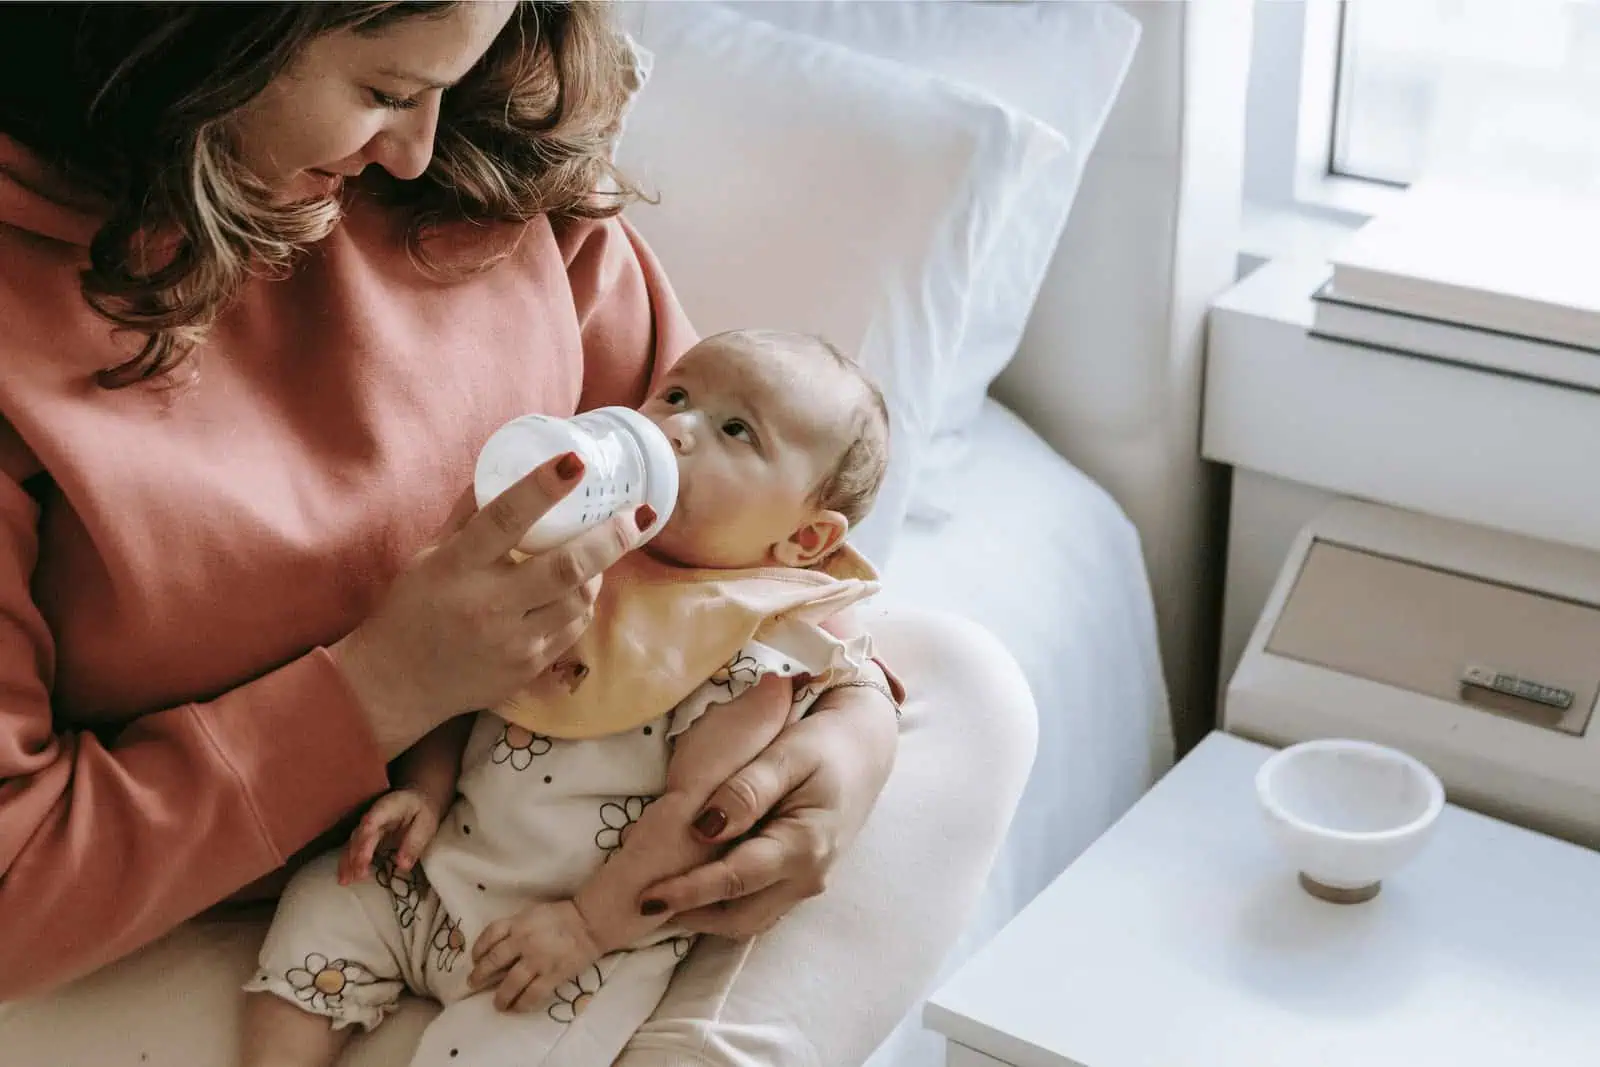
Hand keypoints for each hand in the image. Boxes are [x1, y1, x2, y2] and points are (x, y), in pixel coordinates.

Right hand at [331, 451, 653, 758]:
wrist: (400, 684)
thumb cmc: (413, 608)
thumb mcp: (430, 554)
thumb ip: (469, 514)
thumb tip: (506, 465)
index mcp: (456, 567)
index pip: (504, 519)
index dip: (542, 488)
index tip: (575, 462)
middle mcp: (486, 605)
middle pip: (565, 568)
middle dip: (609, 538)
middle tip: (637, 515)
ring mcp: (512, 642)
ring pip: (579, 600)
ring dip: (599, 571)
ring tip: (603, 549)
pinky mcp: (528, 668)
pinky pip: (573, 629)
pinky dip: (582, 604)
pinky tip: (579, 588)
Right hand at [339, 788, 439, 884]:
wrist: (416, 800)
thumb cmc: (422, 811)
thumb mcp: (426, 824)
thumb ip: (415, 843)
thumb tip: (402, 866)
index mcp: (389, 807)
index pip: (373, 821)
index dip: (366, 838)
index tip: (364, 858)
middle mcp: (372, 816)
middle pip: (360, 835)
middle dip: (357, 856)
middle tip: (359, 876)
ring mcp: (365, 826)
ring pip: (352, 844)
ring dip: (348, 862)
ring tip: (345, 881)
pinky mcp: (364, 837)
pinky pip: (353, 850)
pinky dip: (348, 864)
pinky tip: (344, 878)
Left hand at [468, 900, 602, 1011]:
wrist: (589, 923)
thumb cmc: (563, 916)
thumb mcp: (533, 914)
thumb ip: (516, 928)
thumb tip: (500, 947)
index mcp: (518, 923)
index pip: (490, 935)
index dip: (478, 949)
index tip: (475, 959)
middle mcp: (523, 941)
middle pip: (494, 961)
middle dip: (480, 975)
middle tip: (473, 984)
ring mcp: (537, 960)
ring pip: (510, 983)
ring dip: (501, 997)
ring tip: (497, 1004)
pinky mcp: (552, 975)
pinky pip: (532, 995)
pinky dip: (522, 1004)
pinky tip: (517, 1008)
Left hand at [636, 671, 898, 937]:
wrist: (864, 747)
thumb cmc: (825, 744)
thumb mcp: (787, 754)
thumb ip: (747, 790)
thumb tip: (704, 829)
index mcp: (805, 846)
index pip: (736, 880)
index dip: (688, 892)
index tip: (645, 898)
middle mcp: (807, 878)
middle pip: (738, 917)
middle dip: (689, 915)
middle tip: (641, 901)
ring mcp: (805, 884)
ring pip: (746, 919)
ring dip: (703, 914)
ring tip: (660, 896)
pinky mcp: (797, 880)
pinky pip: (755, 905)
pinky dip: (722, 903)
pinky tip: (693, 883)